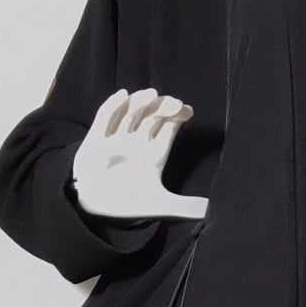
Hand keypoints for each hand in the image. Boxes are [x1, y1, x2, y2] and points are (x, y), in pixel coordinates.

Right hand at [72, 87, 208, 221]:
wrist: (96, 210)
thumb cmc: (128, 205)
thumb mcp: (160, 206)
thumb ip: (185, 207)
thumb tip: (209, 211)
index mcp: (153, 156)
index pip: (168, 130)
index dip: (177, 118)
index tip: (188, 110)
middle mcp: (136, 144)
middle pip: (151, 118)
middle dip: (162, 108)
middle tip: (174, 103)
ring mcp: (116, 140)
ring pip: (130, 114)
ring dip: (141, 103)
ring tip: (152, 95)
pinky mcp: (96, 141)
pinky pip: (104, 119)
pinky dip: (113, 107)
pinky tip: (123, 96)